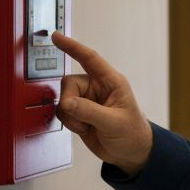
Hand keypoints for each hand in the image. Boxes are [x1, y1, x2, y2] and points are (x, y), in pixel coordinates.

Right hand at [52, 31, 153, 175]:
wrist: (130, 154)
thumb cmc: (133, 134)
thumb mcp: (114, 123)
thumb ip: (89, 111)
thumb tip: (67, 103)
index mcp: (111, 82)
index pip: (89, 59)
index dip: (72, 46)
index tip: (56, 36)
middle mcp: (97, 88)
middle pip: (69, 82)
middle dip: (69, 101)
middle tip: (81, 116)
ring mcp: (87, 101)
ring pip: (63, 98)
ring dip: (70, 115)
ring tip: (87, 125)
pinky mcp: (79, 114)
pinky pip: (62, 112)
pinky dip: (69, 122)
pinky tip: (83, 128)